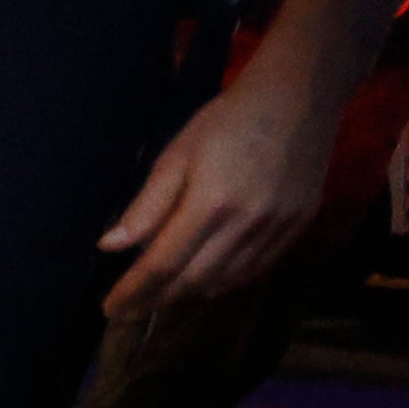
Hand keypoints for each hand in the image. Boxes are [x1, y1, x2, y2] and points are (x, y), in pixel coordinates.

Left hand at [95, 54, 353, 324]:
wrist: (298, 98)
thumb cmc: (228, 120)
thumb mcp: (176, 155)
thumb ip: (146, 207)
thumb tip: (109, 247)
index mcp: (211, 202)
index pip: (162, 264)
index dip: (133, 292)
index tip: (110, 309)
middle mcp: (247, 223)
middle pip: (193, 281)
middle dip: (157, 300)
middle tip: (130, 309)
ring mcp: (278, 228)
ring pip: (225, 282)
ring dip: (189, 295)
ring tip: (161, 298)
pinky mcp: (298, 226)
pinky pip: (256, 270)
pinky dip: (225, 282)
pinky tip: (204, 280)